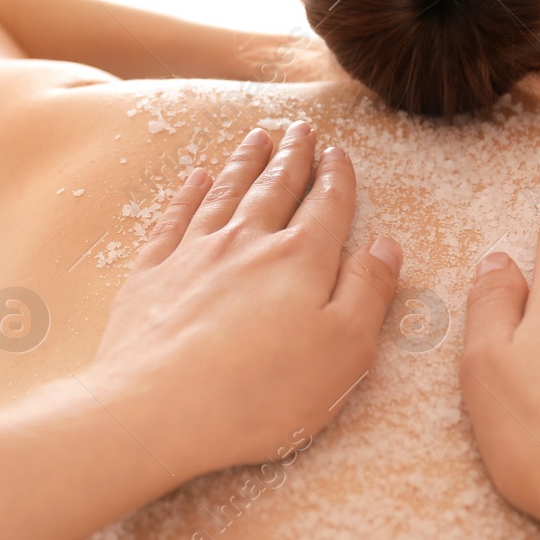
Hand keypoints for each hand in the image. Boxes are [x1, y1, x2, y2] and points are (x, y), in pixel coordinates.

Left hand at [84, 122, 402, 477]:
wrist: (159, 409)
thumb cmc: (263, 393)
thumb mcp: (344, 350)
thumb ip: (367, 292)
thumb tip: (387, 246)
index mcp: (300, 261)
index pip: (326, 207)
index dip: (335, 178)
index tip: (337, 153)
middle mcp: (248, 244)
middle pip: (274, 189)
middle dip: (291, 158)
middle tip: (300, 130)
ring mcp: (194, 254)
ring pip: (225, 193)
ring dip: (244, 163)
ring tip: (256, 138)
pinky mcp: (152, 275)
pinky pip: (174, 219)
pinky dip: (188, 195)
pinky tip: (196, 179)